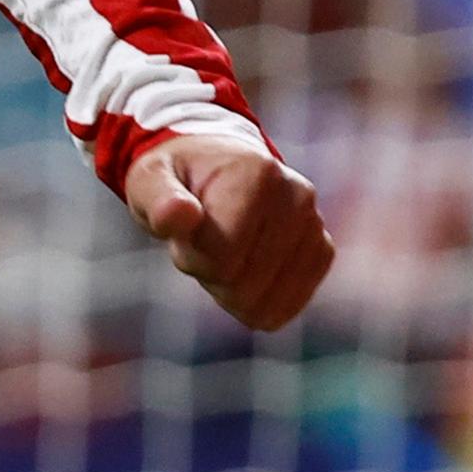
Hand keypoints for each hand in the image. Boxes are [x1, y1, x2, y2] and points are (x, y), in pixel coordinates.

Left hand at [124, 131, 333, 330]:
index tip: (184, 232)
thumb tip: (179, 215)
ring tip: (223, 250)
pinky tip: (244, 270)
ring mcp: (315, 225)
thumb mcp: (150, 181)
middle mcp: (297, 197)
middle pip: (245, 282)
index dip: (191, 256)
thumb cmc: (178, 178)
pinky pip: (290, 304)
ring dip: (232, 289)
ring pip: (267, 301)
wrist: (215, 167)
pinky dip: (257, 301)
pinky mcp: (322, 251)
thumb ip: (159, 201)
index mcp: (257, 174)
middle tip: (202, 241)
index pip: (222, 256)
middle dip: (211, 274)